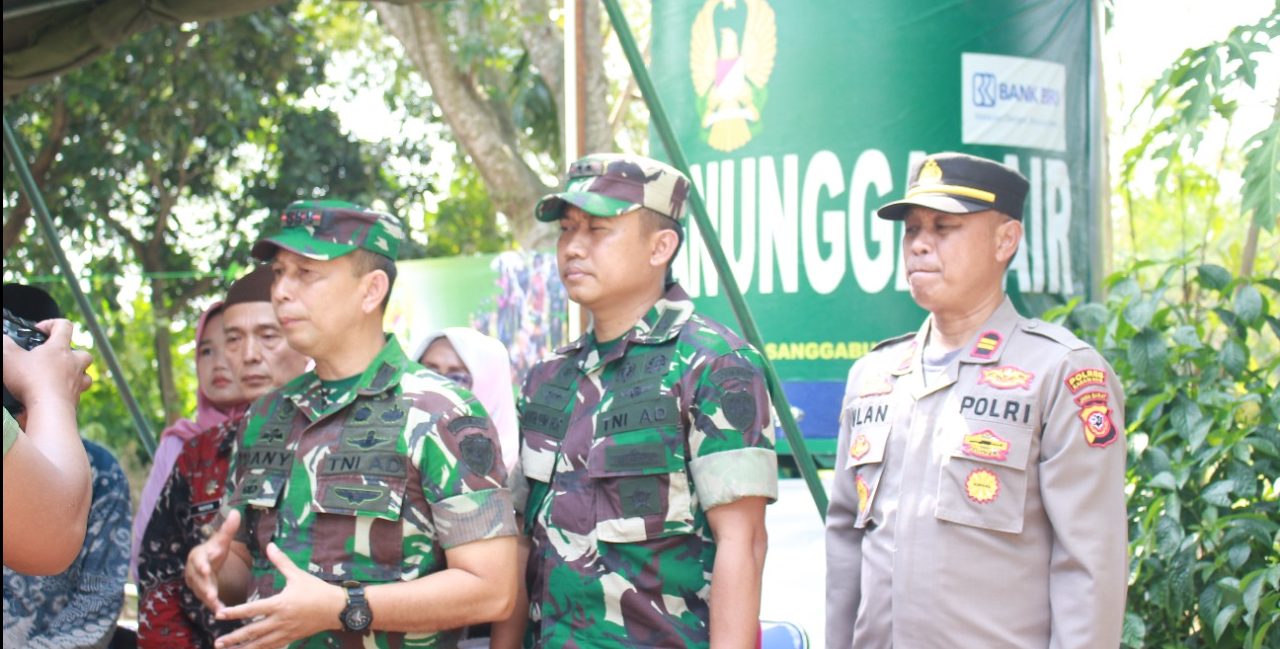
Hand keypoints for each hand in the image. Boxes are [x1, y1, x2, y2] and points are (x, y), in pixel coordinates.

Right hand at [2, 319, 92, 407]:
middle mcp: (73, 364)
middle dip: (71, 353)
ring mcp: (77, 382)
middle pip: (83, 352)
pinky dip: (68, 393)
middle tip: (55, 357)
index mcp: (59, 349)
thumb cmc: (31, 380)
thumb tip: (3, 339)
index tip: (40, 330)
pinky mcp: (76, 400)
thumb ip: (4, 344)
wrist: (49, 409)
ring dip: (76, 374)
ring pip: (85, 374)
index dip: (52, 324)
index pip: (64, 326)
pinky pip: (77, 394)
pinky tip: (54, 395)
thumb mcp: (9, 357)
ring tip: (60, 376)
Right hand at [185, 509, 240, 612]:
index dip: (201, 565)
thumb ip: (228, 529)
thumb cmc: (214, 549)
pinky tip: (221, 611)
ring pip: (200, 592)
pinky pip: (205, 600)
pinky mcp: (200, 591)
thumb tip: (236, 512)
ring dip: (208, 599)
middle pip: (198, 579)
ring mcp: (195, 582)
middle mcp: (193, 570)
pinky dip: (212, 605)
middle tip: (212, 594)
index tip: (206, 570)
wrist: (207, 561)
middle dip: (204, 587)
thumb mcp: (221, 540)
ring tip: (217, 606)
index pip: (198, 560)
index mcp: (198, 555)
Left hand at [215, 542, 343, 648]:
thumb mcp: (298, 574)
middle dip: (234, 637)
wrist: (336, 608)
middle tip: (217, 642)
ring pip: (261, 643)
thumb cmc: (317, 590)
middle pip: (252, 631)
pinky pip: (273, 646)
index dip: (234, 612)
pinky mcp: (291, 638)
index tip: (219, 614)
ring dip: (244, 648)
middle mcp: (280, 621)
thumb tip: (270, 545)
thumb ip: (281, 562)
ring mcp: (285, 632)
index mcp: (280, 604)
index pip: (252, 609)